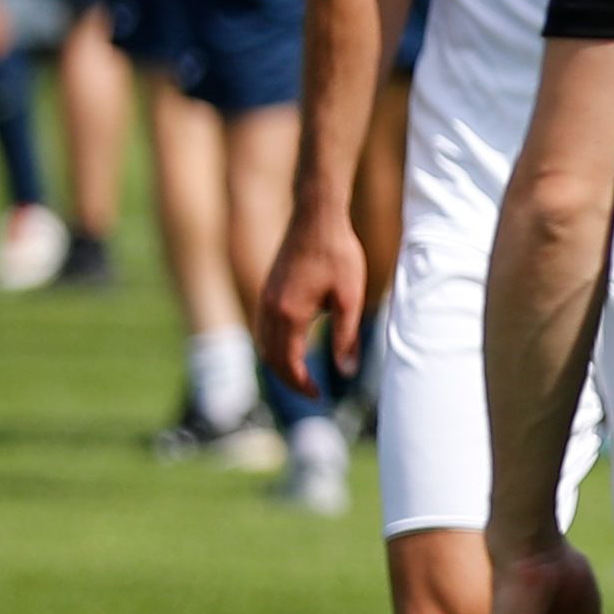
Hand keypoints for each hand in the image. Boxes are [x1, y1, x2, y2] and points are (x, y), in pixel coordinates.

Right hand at [258, 210, 366, 404]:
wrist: (317, 217)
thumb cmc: (339, 254)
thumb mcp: (350, 298)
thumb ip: (346, 337)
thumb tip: (347, 372)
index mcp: (290, 314)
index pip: (288, 363)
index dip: (302, 384)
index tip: (319, 396)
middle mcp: (271, 308)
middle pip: (271, 358)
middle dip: (290, 380)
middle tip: (313, 392)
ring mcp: (265, 298)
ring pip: (263, 344)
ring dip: (279, 364)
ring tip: (303, 376)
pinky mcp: (267, 289)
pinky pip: (263, 328)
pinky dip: (273, 346)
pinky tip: (292, 348)